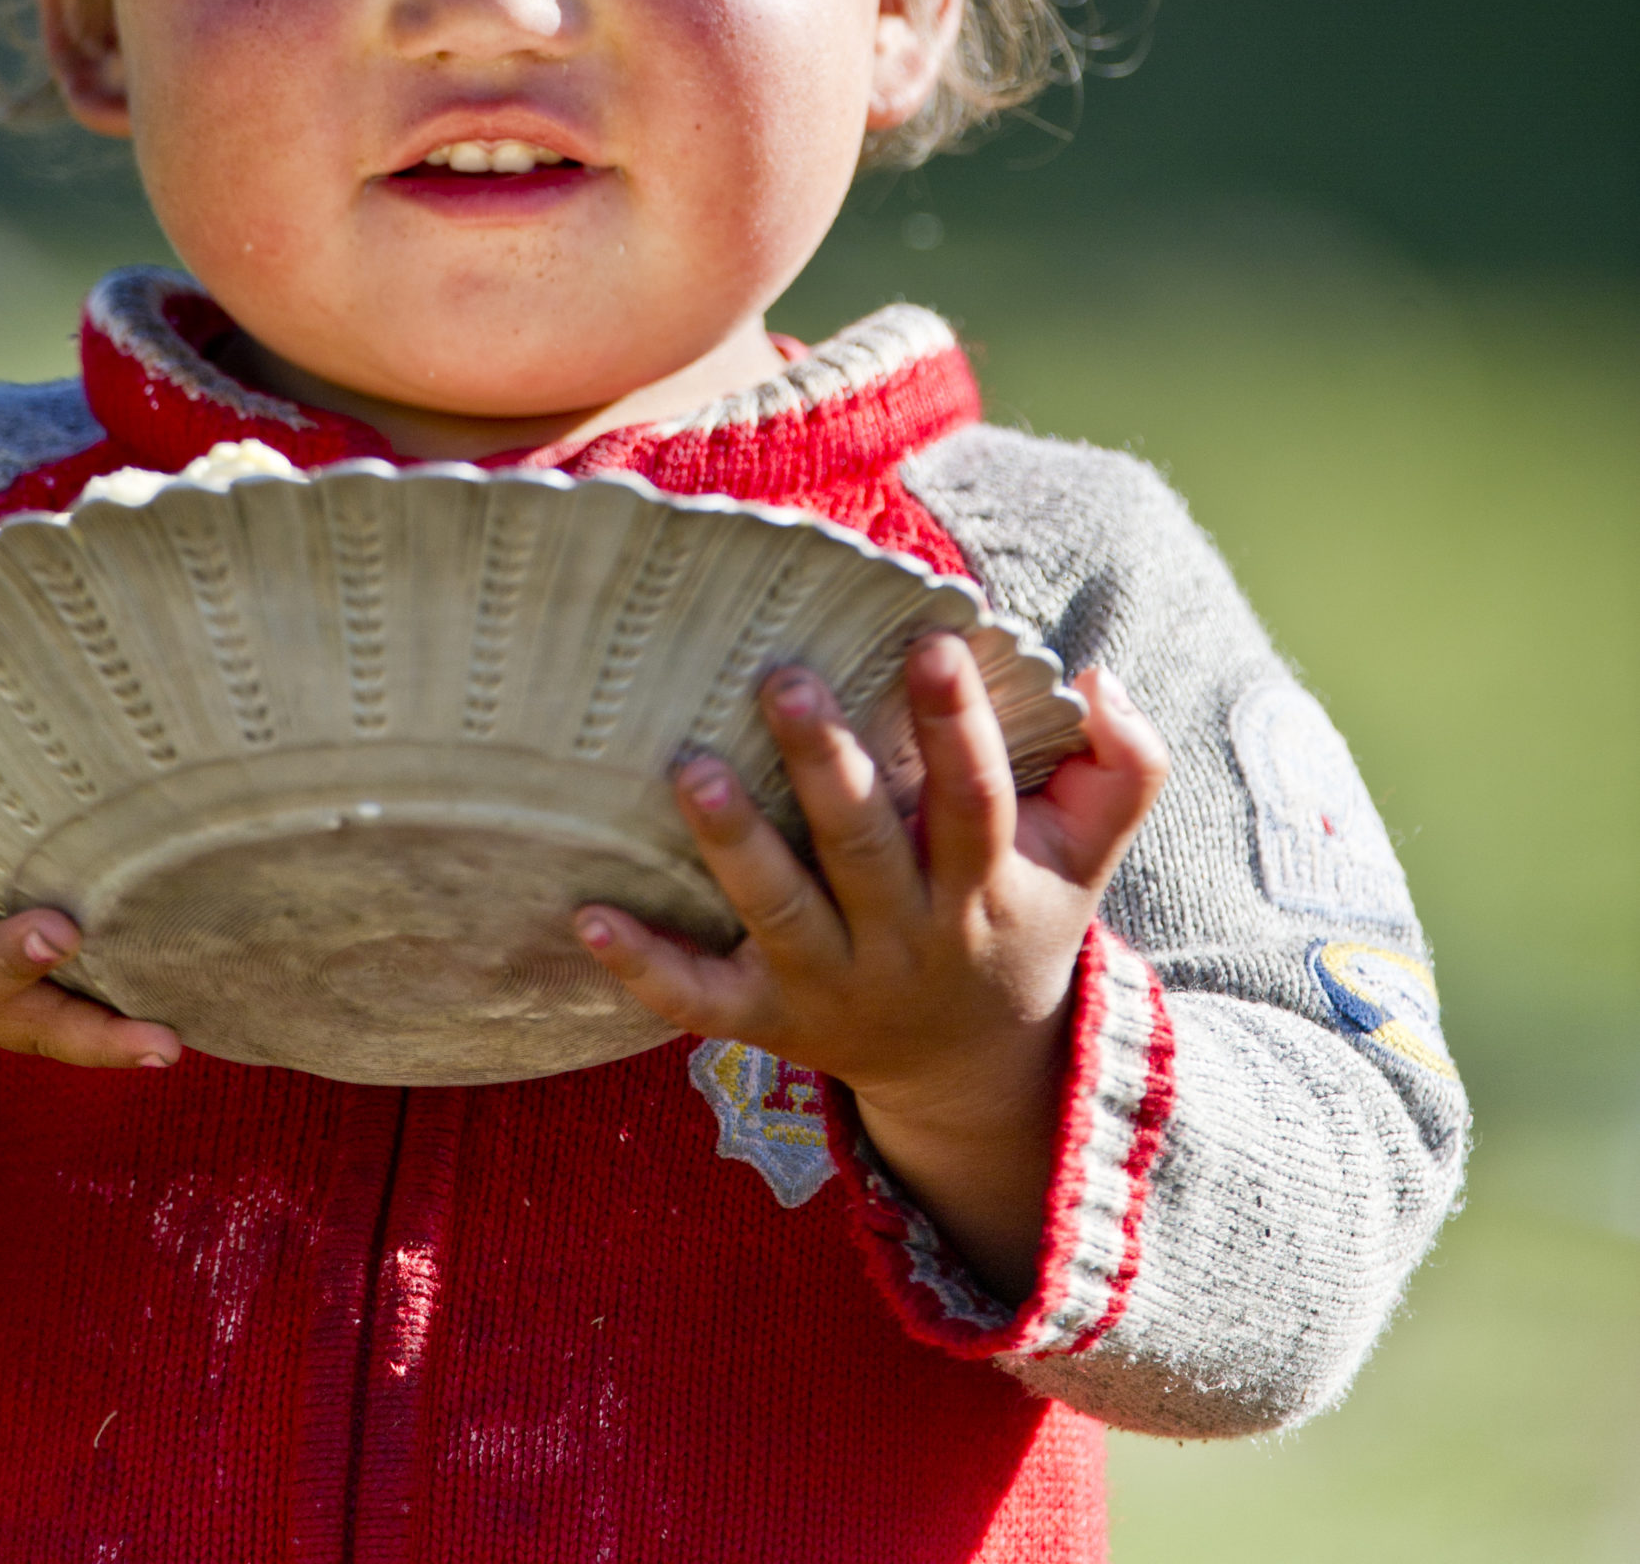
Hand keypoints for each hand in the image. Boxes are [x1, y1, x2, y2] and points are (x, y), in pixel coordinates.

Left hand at [574, 637, 1165, 1303]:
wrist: (975, 1069)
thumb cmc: (1021, 911)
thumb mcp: (1088, 851)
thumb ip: (1125, 763)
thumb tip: (1098, 677)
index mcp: (984, 889)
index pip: (975, 801)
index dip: (956, 727)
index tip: (930, 643)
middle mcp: (906, 942)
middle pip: (865, 852)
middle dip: (826, 769)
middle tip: (782, 680)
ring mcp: (831, 986)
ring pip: (779, 916)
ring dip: (734, 846)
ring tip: (688, 768)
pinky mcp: (768, 1019)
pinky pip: (700, 1001)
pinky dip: (645, 966)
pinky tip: (588, 914)